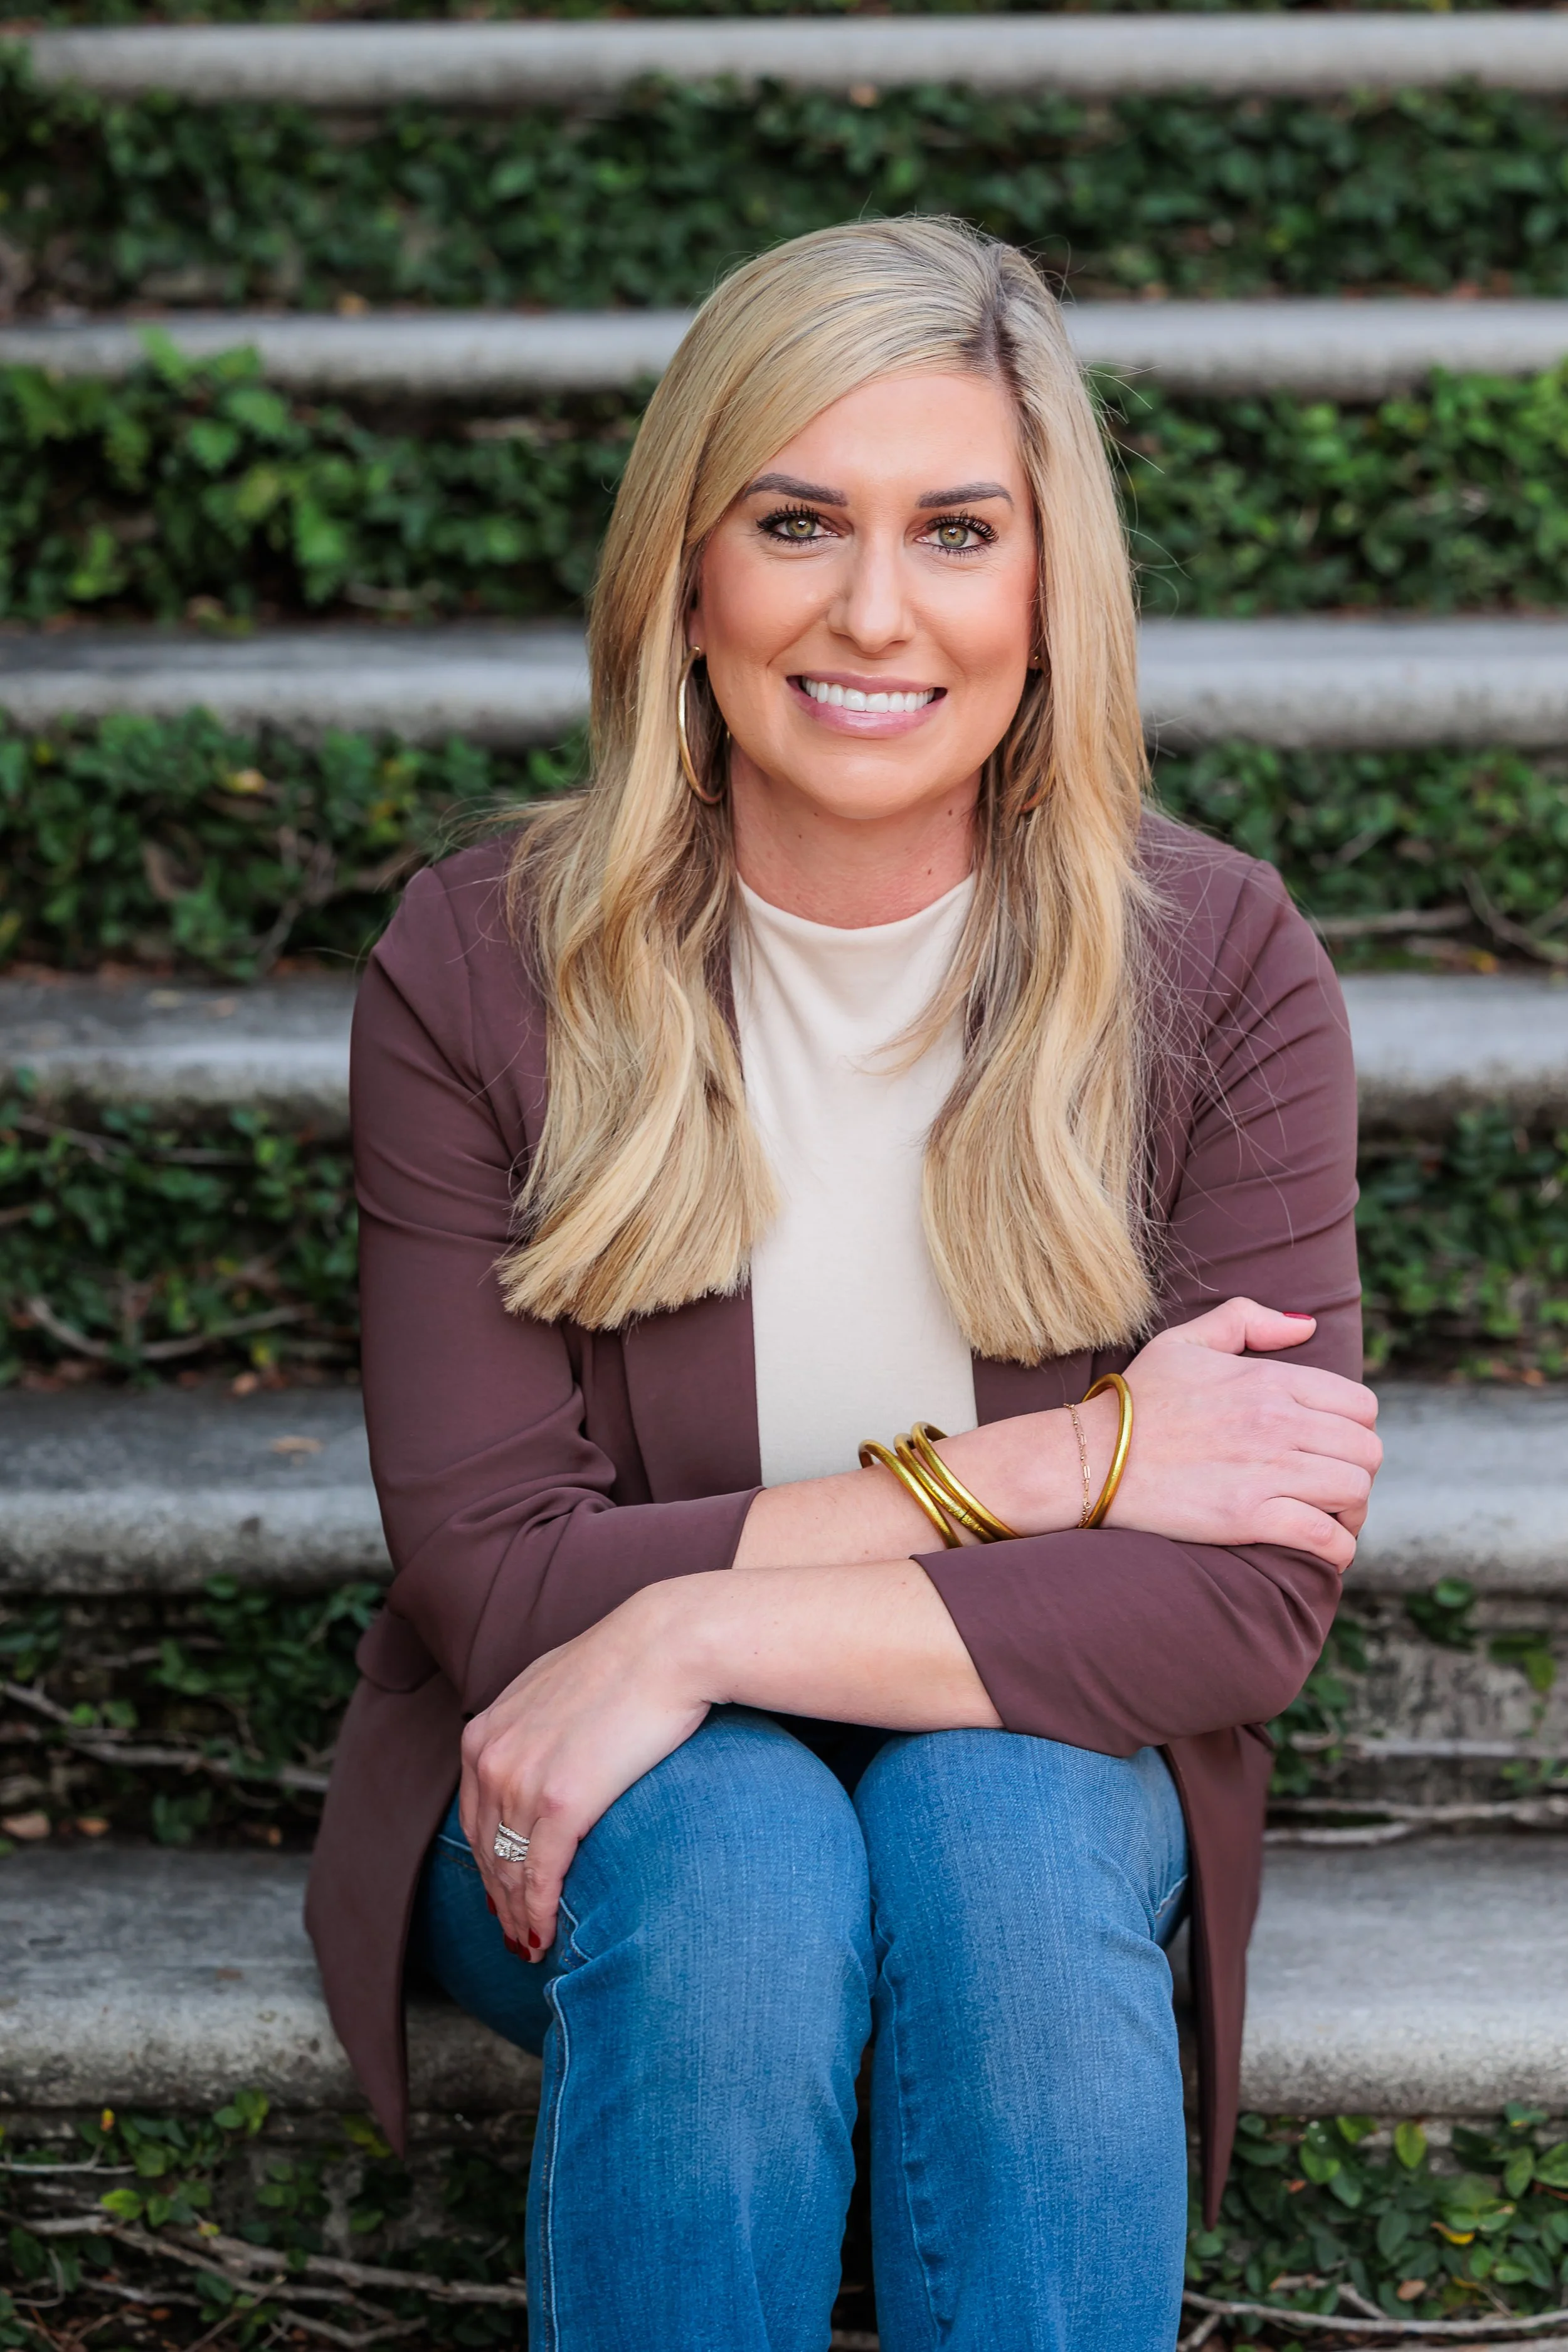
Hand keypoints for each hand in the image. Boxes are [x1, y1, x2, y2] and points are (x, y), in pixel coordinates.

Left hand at [459, 1584, 708, 1958]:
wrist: (667, 1645)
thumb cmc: (626, 1662)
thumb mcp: (553, 1687)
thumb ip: (530, 1726)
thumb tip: (536, 1754)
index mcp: (485, 1732)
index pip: (473, 1817)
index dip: (485, 1862)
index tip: (500, 1891)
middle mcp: (492, 1759)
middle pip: (485, 1850)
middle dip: (498, 1898)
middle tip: (515, 1934)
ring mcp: (523, 1782)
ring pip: (509, 1870)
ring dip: (518, 1916)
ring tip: (532, 1944)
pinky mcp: (563, 1803)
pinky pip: (541, 1875)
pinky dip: (539, 1912)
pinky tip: (546, 1935)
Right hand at [1106, 1298, 1380, 1569]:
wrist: (1090, 1456)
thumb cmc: (1136, 1402)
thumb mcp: (1185, 1342)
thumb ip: (1247, 1320)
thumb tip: (1306, 1325)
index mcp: (1269, 1380)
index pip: (1360, 1405)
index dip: (1355, 1431)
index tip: (1331, 1448)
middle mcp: (1278, 1421)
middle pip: (1366, 1451)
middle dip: (1357, 1472)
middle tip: (1332, 1488)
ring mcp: (1266, 1470)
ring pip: (1355, 1491)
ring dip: (1352, 1512)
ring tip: (1331, 1519)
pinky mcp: (1249, 1517)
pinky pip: (1325, 1537)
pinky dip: (1337, 1549)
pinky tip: (1324, 1549)